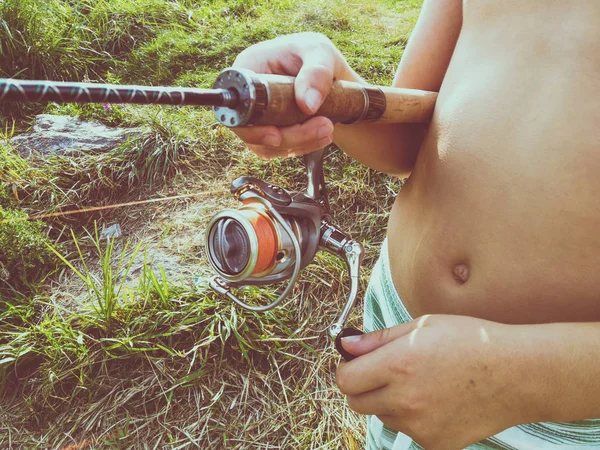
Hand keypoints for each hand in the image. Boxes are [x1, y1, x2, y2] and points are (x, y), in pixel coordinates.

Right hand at [231, 32, 354, 158]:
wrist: (330, 72)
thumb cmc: (317, 53)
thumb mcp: (320, 53)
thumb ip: (316, 73)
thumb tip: (308, 105)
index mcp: (248, 68)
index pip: (236, 104)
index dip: (250, 126)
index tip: (276, 135)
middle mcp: (248, 95)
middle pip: (251, 131)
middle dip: (287, 137)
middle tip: (323, 127)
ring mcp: (258, 115)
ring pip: (266, 145)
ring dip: (299, 144)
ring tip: (328, 129)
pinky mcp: (271, 129)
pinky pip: (279, 148)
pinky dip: (302, 146)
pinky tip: (322, 136)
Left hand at [336, 315, 537, 449]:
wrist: (517, 374)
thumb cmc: (471, 341)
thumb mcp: (422, 325)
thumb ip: (378, 339)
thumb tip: (346, 345)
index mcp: (398, 365)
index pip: (345, 380)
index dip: (348, 370)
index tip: (357, 363)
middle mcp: (405, 400)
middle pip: (357, 403)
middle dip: (363, 387)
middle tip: (386, 373)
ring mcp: (420, 426)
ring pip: (383, 417)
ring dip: (390, 403)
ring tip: (421, 383)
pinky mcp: (435, 443)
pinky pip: (408, 431)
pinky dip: (413, 418)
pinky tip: (437, 400)